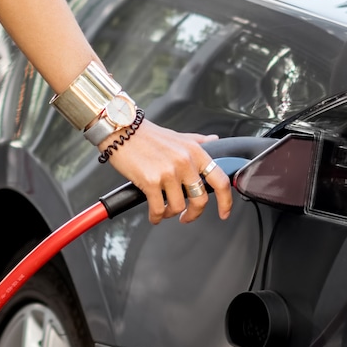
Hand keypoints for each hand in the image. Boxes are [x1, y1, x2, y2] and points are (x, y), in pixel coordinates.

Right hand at [105, 120, 230, 223]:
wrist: (121, 130)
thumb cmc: (147, 134)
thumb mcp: (178, 136)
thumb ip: (199, 142)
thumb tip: (214, 142)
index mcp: (195, 151)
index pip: (220, 180)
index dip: (226, 201)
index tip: (223, 212)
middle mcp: (184, 162)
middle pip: (200, 199)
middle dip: (194, 214)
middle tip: (186, 217)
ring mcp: (168, 172)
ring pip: (178, 207)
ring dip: (170, 214)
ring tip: (163, 211)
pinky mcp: (150, 181)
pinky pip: (158, 208)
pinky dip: (156, 216)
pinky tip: (153, 214)